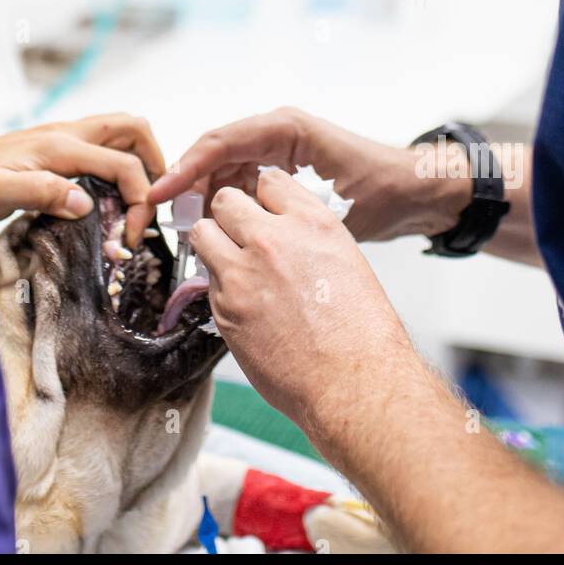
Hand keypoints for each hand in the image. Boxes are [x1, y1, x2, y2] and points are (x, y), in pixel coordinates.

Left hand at [0, 113, 162, 245]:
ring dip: (137, 165)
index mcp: (60, 146)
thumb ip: (44, 194)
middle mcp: (66, 135)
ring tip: (134, 205)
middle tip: (149, 207)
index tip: (130, 237)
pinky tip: (106, 202)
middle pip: (132, 129)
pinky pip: (99, 151)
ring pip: (119, 137)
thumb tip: (86, 205)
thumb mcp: (0, 193)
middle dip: (153, 164)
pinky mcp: (53, 152)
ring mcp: (61, 140)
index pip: (123, 164)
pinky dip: (116, 171)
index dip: (140, 200)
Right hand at [149, 107, 468, 241]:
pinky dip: (227, 203)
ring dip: (205, 196)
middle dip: (188, 183)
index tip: (160, 193)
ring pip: (225, 169)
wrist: (420, 193)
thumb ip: (286, 204)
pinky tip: (218, 230)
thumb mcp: (335, 199)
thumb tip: (236, 219)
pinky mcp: (282, 168)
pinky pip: (241, 181)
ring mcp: (279, 149)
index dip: (186, 168)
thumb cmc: (387, 189)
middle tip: (166, 219)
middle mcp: (277, 132)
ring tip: (189, 230)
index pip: (222, 142)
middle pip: (216, 153)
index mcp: (286, 128)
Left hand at [190, 169, 413, 454]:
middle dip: (230, 214)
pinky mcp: (224, 307)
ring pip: (203, 233)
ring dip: (214, 244)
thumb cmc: (360, 332)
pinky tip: (244, 304)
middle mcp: (272, 239)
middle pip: (225, 200)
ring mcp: (242, 273)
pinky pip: (207, 281)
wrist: (353, 384)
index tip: (263, 208)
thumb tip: (281, 229)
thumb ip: (306, 236)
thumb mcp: (344, 260)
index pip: (268, 181)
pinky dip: (219, 287)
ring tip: (232, 264)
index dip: (264, 196)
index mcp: (311, 222)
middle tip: (239, 234)